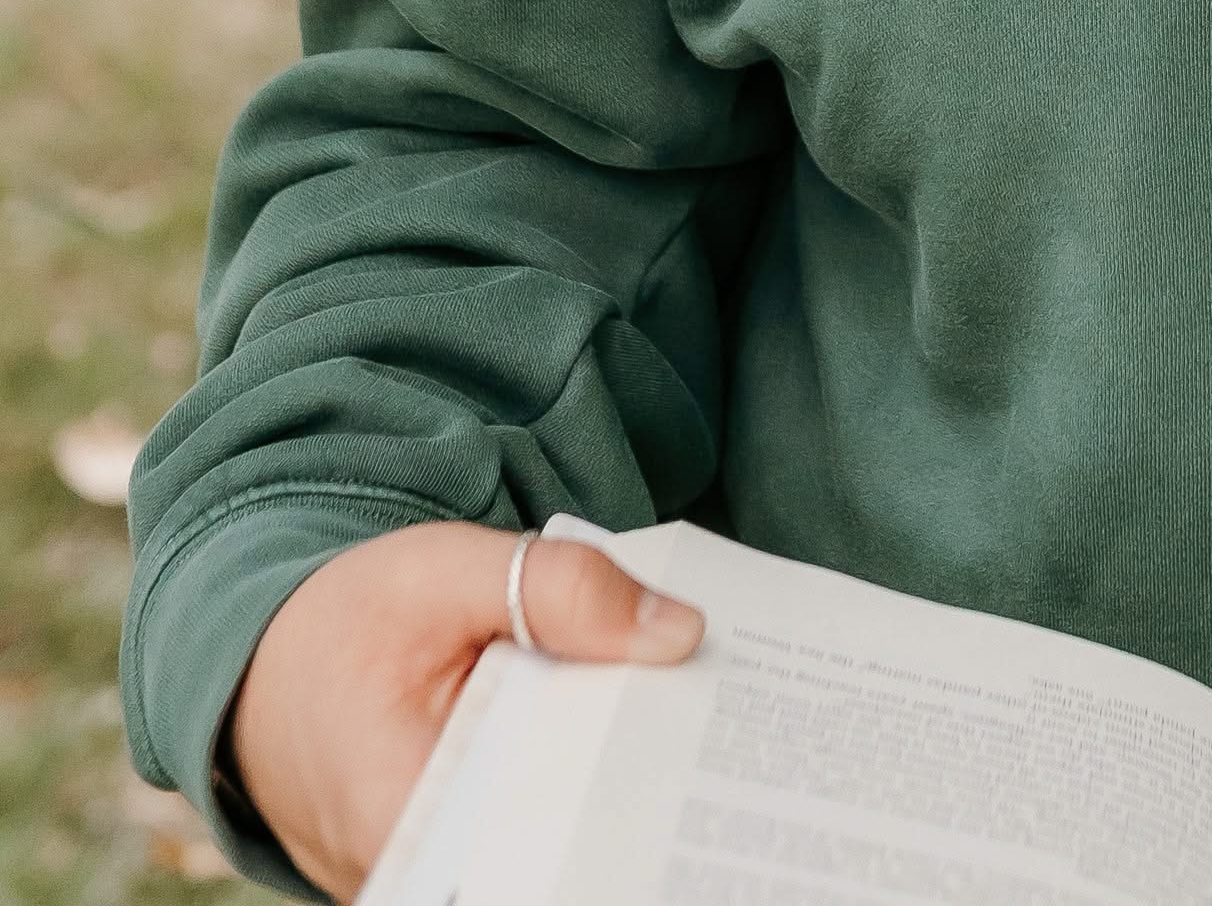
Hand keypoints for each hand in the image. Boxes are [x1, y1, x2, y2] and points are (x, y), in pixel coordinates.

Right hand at [225, 523, 704, 900]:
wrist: (265, 654)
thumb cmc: (344, 617)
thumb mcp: (448, 572)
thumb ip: (560, 591)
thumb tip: (679, 634)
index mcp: (400, 813)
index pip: (534, 838)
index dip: (613, 803)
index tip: (691, 760)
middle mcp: (410, 871)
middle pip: (551, 843)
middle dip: (627, 788)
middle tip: (711, 733)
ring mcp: (428, 874)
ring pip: (544, 838)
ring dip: (606, 780)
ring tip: (686, 726)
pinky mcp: (447, 857)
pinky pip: (525, 829)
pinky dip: (575, 779)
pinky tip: (631, 730)